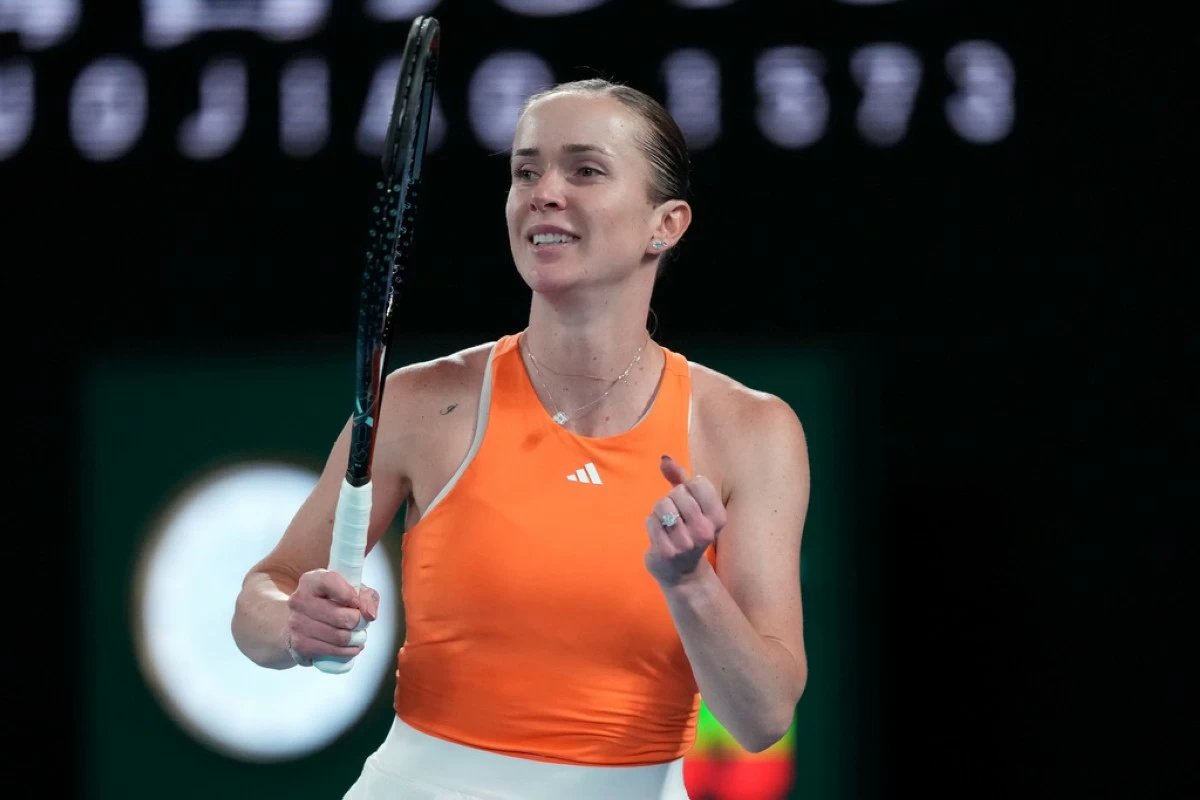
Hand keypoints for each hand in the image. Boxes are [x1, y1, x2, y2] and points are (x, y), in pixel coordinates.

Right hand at [284, 569, 379, 666]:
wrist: (302, 622)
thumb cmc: (332, 602)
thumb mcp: (351, 591)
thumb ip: (367, 597)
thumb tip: (369, 614)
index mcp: (311, 581)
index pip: (330, 582)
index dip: (350, 595)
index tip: (357, 603)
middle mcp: (299, 600)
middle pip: (340, 616)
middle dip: (358, 622)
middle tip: (362, 623)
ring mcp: (296, 623)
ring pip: (338, 636)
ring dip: (355, 638)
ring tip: (358, 636)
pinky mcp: (299, 644)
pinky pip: (331, 651)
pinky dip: (348, 651)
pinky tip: (352, 647)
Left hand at [644, 455, 726, 586]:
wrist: (682, 572)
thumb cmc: (688, 530)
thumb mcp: (691, 503)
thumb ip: (679, 478)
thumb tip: (664, 458)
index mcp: (719, 517)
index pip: (697, 482)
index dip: (687, 488)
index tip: (690, 504)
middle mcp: (706, 531)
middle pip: (677, 493)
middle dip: (672, 500)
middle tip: (677, 517)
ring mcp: (686, 543)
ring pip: (662, 505)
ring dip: (660, 512)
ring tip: (668, 525)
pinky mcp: (666, 552)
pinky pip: (650, 520)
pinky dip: (651, 524)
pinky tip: (660, 535)